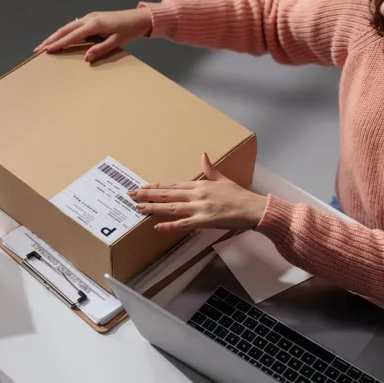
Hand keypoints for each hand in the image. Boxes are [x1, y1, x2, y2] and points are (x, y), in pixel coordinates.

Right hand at [35, 8, 152, 61]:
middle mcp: (89, 18)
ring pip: (68, 27)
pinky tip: (59, 38)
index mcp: (94, 24)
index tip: (46, 50)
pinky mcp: (92, 18)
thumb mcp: (117, 42)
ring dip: (55, 36)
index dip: (58, 44)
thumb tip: (86, 57)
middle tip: (38, 49)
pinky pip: (74, 26)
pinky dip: (65, 32)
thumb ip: (101, 49)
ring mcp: (90, 17)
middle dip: (51, 39)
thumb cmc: (129, 30)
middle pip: (65, 29)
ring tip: (45, 45)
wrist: (139, 18)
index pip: (71, 36)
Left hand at [129, 153, 268, 233]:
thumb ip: (210, 170)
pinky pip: (183, 224)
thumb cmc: (239, 195)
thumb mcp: (223, 180)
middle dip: (148, 194)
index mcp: (200, 185)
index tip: (142, 186)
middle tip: (130, 195)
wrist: (253, 208)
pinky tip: (157, 226)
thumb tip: (203, 155)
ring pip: (171, 208)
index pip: (173, 185)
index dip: (156, 186)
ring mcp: (199, 208)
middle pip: (167, 195)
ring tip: (138, 207)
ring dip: (154, 207)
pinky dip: (169, 225)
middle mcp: (196, 195)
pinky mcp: (204, 220)